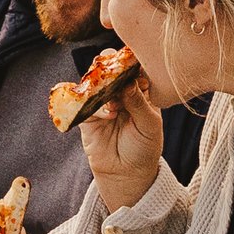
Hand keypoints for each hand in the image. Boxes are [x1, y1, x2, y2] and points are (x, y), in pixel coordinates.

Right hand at [77, 74, 165, 213]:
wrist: (126, 174)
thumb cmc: (144, 148)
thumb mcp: (149, 125)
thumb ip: (138, 102)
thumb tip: (127, 81)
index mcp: (140, 91)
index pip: (135, 69)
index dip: (132, 61)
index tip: (131, 58)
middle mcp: (120, 92)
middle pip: (112, 69)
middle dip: (111, 65)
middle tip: (113, 67)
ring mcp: (102, 101)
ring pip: (95, 81)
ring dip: (101, 83)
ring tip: (111, 96)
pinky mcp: (87, 114)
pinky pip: (84, 101)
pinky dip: (93, 103)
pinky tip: (107, 114)